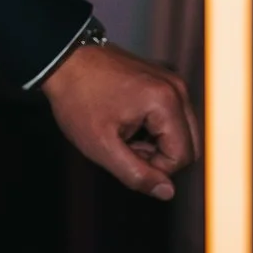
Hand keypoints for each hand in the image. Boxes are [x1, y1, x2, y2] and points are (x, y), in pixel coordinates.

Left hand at [40, 43, 200, 200]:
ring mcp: (172, 81)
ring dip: (156, 142)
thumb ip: (136, 174)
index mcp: (166, 102)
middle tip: (124, 146)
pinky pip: (173, 117)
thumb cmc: (77, 98)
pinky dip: (154, 127)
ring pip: (181, 132)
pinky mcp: (164, 80)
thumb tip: (167, 192)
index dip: (155, 167)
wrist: (64, 60)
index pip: (182, 156)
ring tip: (123, 133)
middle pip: (189, 144)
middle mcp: (177, 88)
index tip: (125, 154)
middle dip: (159, 155)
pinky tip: (127, 121)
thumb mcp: (101, 145)